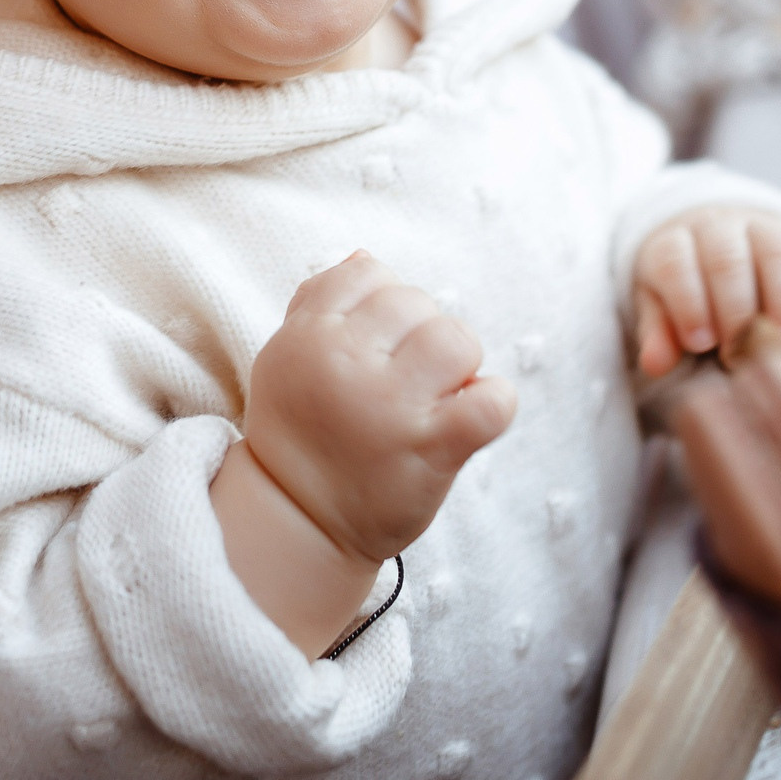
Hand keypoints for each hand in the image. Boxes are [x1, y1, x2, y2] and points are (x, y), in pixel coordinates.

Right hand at [243, 251, 516, 564]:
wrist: (300, 523)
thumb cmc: (301, 433)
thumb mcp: (286, 359)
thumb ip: (319, 302)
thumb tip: (366, 256)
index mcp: (307, 336)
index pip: (370, 273)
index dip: (382, 303)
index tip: (374, 344)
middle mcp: (345, 364)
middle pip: (417, 303)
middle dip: (420, 336)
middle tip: (404, 380)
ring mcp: (391, 407)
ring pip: (457, 340)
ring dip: (457, 366)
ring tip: (437, 396)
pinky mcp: (433, 448)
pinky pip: (492, 401)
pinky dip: (494, 402)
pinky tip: (471, 415)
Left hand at [632, 206, 780, 376]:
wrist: (714, 243)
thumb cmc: (684, 287)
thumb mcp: (659, 304)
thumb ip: (658, 330)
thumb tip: (655, 363)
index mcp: (677, 242)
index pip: (676, 262)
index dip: (688, 301)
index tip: (699, 343)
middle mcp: (723, 228)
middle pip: (728, 257)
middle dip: (735, 308)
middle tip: (741, 355)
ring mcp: (769, 230)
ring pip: (778, 250)